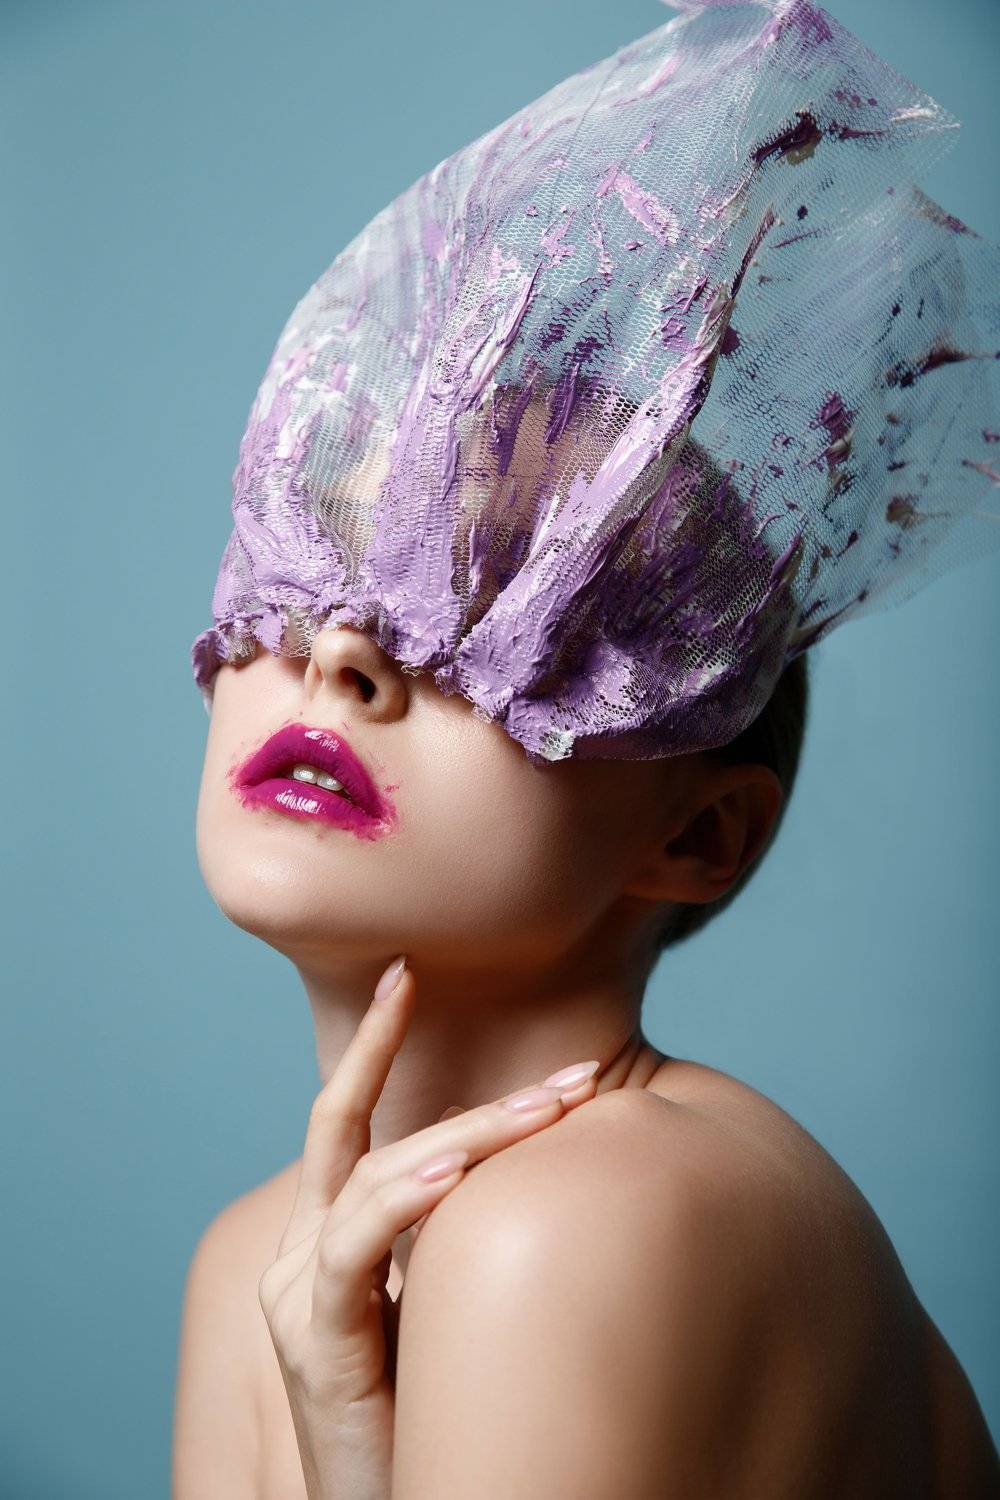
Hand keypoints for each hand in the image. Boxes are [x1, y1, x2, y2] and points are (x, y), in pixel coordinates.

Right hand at [257, 955, 600, 1499]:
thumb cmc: (425, 1410)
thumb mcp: (442, 1300)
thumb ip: (451, 1227)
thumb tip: (502, 1150)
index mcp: (327, 1237)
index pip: (345, 1117)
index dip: (373, 1042)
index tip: (408, 972)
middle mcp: (301, 1253)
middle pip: (360, 1130)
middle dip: (464, 1088)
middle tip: (573, 1069)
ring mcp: (298, 1297)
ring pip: (374, 1177)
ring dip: (470, 1134)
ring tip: (552, 1108)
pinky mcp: (317, 1345)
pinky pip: (354, 1251)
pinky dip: (404, 1201)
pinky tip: (456, 1173)